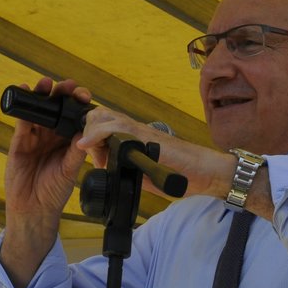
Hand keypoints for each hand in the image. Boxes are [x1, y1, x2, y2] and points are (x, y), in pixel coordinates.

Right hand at [0, 78, 93, 287]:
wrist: (34, 209)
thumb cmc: (54, 192)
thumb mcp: (69, 170)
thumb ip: (75, 152)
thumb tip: (85, 132)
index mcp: (66, 141)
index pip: (72, 117)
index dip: (77, 104)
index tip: (84, 96)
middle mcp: (50, 136)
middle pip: (55, 109)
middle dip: (60, 94)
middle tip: (67, 86)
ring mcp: (34, 137)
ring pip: (37, 111)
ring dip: (41, 95)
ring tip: (45, 83)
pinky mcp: (19, 142)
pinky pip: (21, 122)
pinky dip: (22, 108)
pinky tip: (24, 93)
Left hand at [78, 110, 248, 209]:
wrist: (202, 172)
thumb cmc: (178, 172)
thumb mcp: (142, 171)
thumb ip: (124, 165)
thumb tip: (104, 165)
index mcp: (132, 136)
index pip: (101, 124)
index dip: (90, 135)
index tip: (88, 153)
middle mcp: (133, 128)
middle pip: (98, 115)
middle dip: (87, 130)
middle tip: (89, 151)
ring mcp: (137, 129)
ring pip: (102, 116)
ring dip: (89, 130)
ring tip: (86, 147)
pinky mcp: (142, 135)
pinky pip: (113, 127)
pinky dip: (95, 134)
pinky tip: (85, 145)